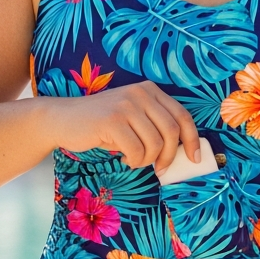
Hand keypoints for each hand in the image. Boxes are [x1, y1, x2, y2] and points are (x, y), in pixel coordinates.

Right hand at [51, 81, 200, 174]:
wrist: (64, 119)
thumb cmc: (102, 124)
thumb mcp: (133, 117)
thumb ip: (155, 125)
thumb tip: (183, 151)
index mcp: (150, 90)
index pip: (182, 115)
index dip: (192, 139)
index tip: (195, 158)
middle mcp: (141, 93)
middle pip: (172, 131)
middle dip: (170, 156)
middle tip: (161, 169)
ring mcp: (126, 105)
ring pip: (155, 143)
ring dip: (148, 160)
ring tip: (134, 159)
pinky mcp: (112, 120)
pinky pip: (137, 151)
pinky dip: (134, 161)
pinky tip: (124, 157)